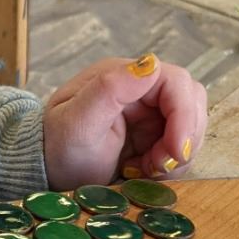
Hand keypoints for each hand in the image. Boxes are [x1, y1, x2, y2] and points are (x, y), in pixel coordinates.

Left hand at [43, 52, 206, 190]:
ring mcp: (150, 113)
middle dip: (183, 138)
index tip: (177, 151)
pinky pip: (181, 146)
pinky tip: (144, 172)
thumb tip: (149, 64)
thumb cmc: (57, 148)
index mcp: (121, 76)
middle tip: (157, 166)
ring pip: (191, 126)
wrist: (48, 174)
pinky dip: (171, 164)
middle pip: (190, 103)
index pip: (175, 82)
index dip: (184, 115)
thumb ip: (109, 90)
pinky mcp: (154, 136)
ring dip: (177, 154)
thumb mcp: (76, 122)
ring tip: (146, 169)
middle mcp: (140, 89)